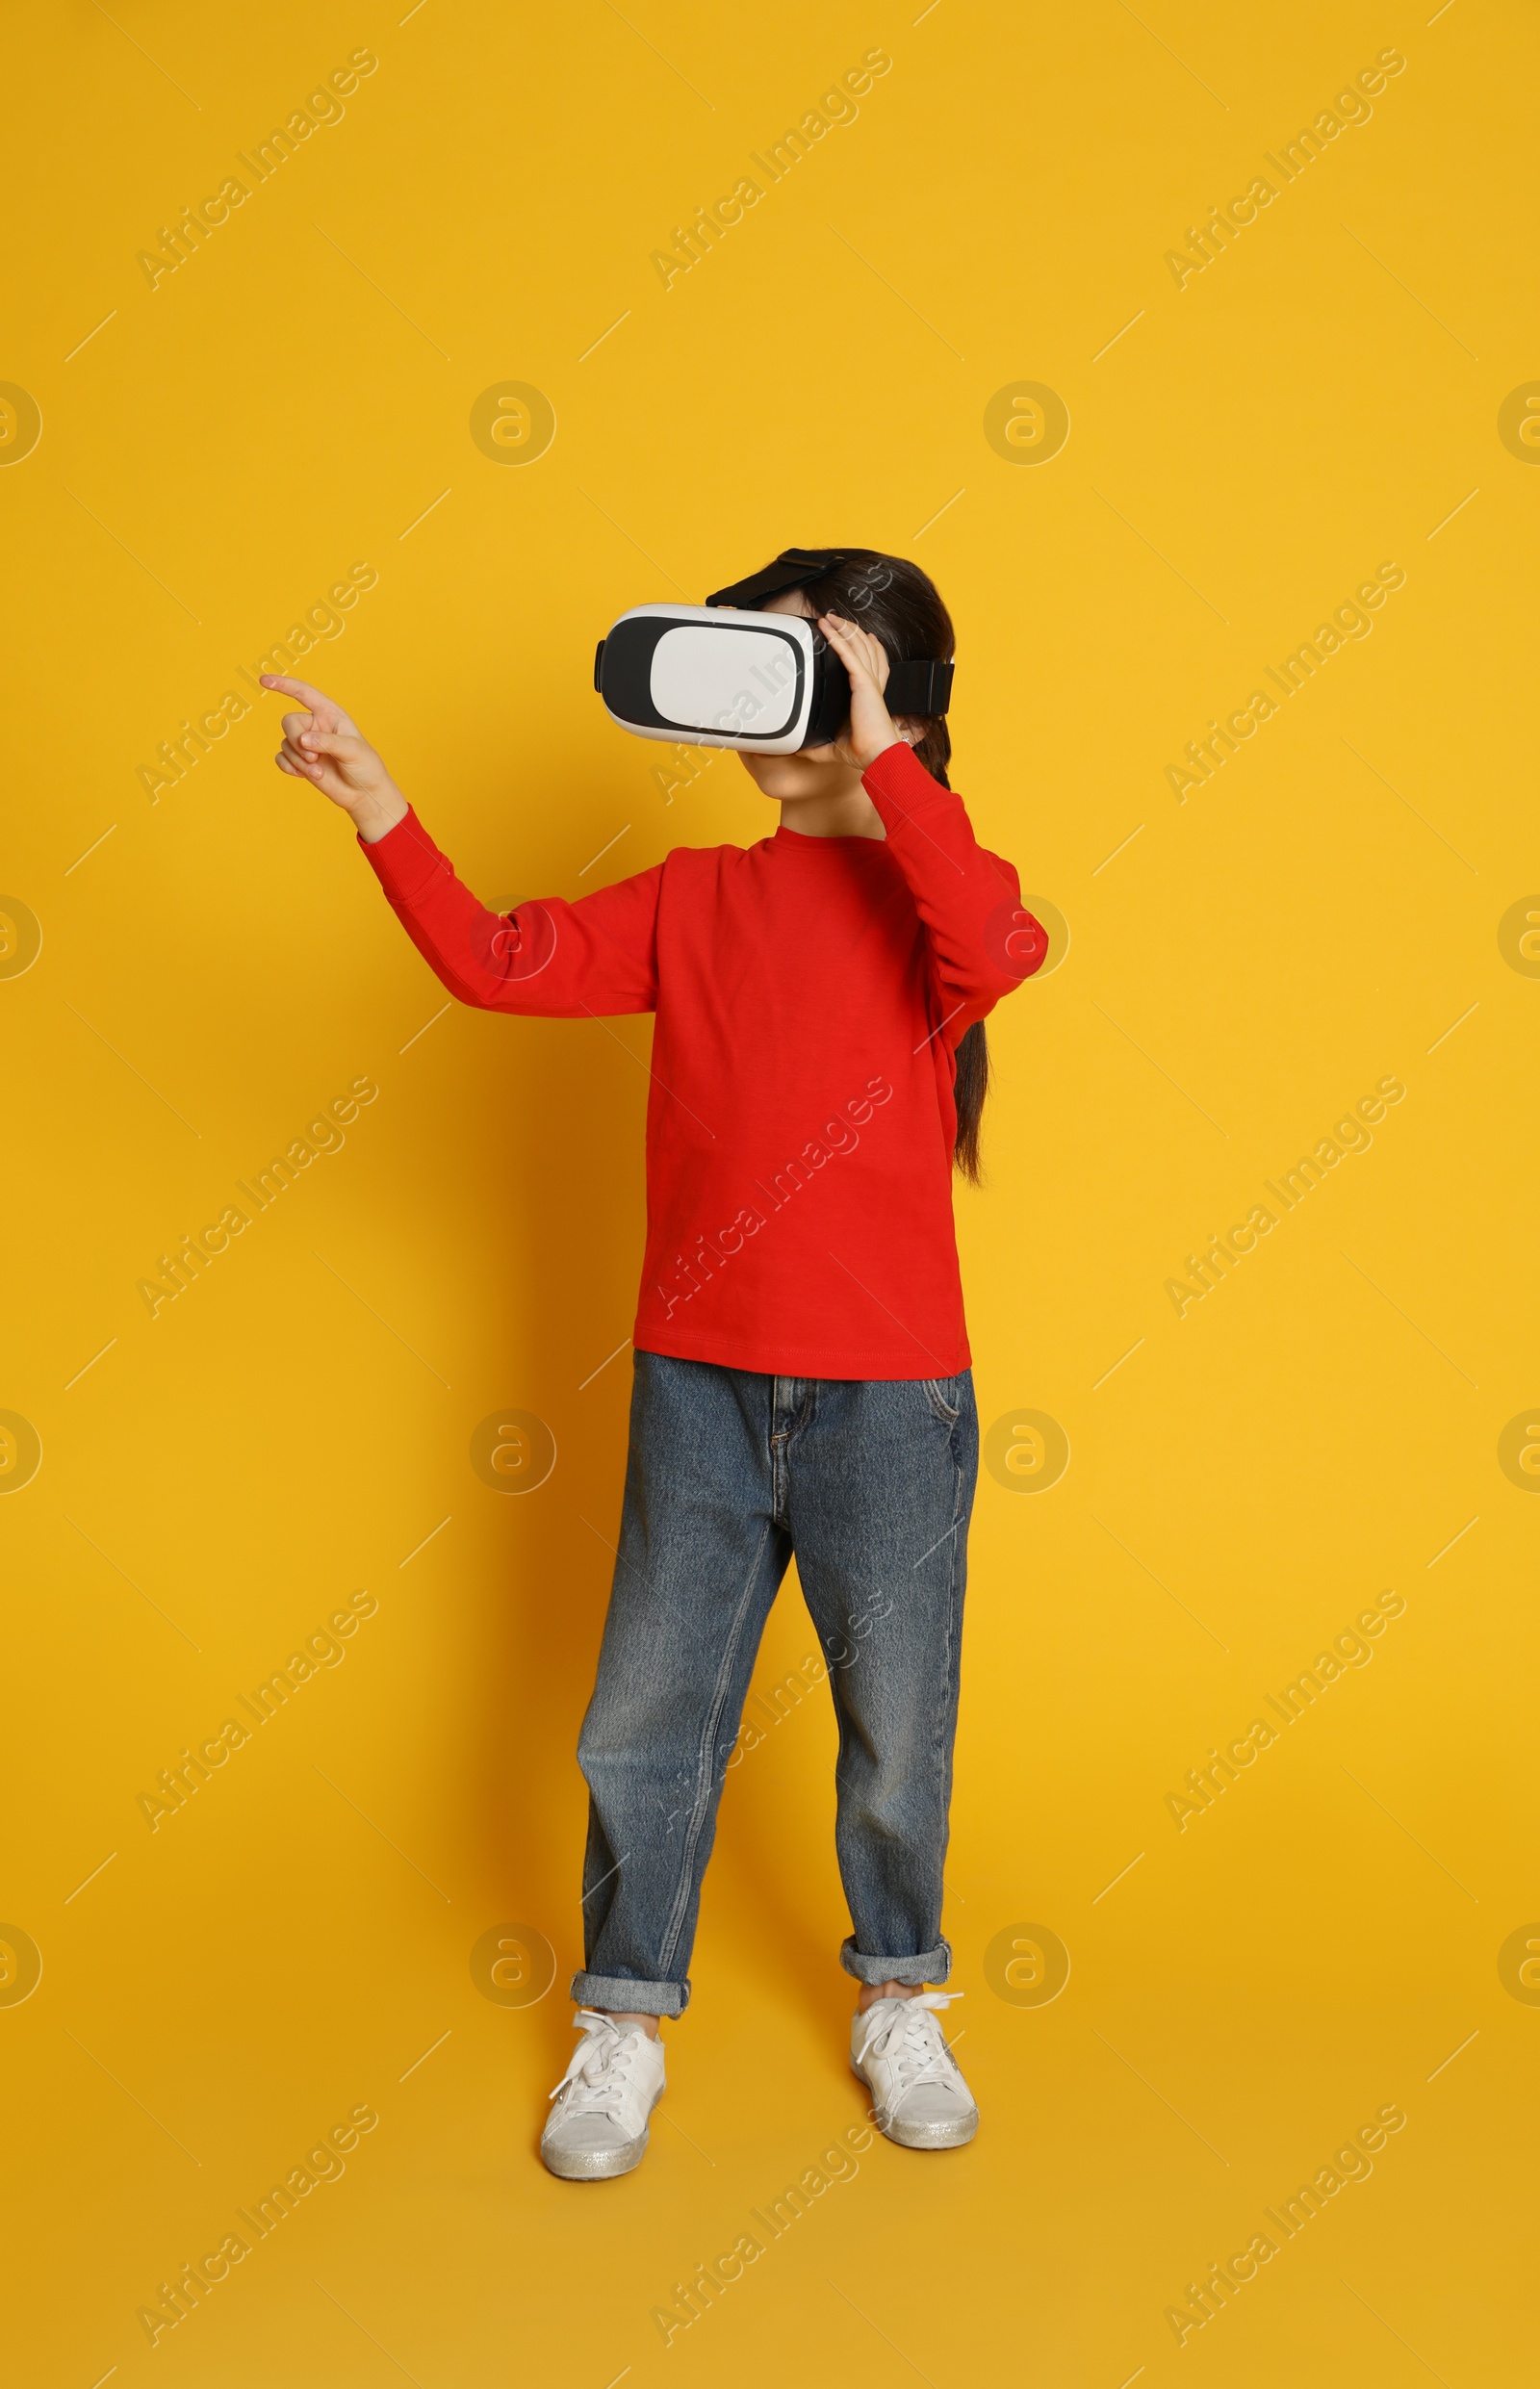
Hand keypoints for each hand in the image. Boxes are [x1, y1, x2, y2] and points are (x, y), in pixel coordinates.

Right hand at [262, 675, 407, 841]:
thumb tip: (303, 740)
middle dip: (296, 740)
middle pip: (289, 722)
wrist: (364, 794)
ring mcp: (306, 744)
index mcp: (330, 714)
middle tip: (313, 758)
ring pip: (285, 744)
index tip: (264, 680)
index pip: (303, 693)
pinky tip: (303, 775)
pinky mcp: (300, 762)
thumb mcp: (353, 750)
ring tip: (318, 772)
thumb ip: (328, 742)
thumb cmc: (365, 767)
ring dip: (299, 760)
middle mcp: (315, 726)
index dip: (283, 685)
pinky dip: (289, 767)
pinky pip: (281, 758)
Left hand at [816, 613, 908, 769]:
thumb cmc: (864, 751)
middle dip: (850, 629)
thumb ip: (815, 746)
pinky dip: (838, 638)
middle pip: (864, 646)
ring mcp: (869, 681)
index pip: (873, 663)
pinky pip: (849, 654)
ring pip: (857, 644)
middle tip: (835, 619)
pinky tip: (828, 628)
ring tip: (829, 617)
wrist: (877, 754)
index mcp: (870, 695)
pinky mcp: (863, 682)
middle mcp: (872, 684)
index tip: (862, 636)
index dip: (868, 646)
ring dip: (842, 628)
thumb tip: (796, 750)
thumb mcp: (833, 747)